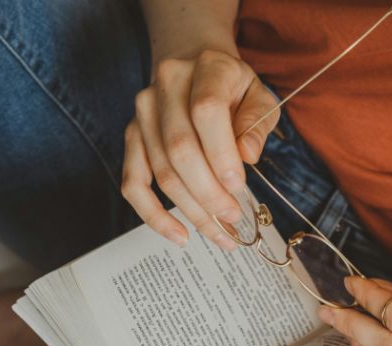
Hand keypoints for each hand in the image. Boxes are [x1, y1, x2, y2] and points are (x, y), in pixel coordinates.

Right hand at [122, 49, 278, 247]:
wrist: (196, 65)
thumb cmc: (234, 89)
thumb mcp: (259, 97)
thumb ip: (257, 124)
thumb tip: (247, 156)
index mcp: (206, 68)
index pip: (206, 112)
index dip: (222, 154)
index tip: (239, 187)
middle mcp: (166, 86)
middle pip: (180, 149)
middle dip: (209, 193)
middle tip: (233, 219)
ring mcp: (143, 112)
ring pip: (162, 172)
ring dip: (192, 211)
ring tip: (221, 234)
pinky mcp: (132, 137)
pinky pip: (133, 183)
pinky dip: (154, 215)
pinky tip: (180, 235)